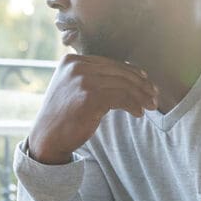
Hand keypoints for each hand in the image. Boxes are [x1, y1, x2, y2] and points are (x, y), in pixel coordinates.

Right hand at [29, 55, 157, 164]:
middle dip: (140, 84)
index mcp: (71, 61)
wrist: (47, 138)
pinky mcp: (89, 97)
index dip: (131, 72)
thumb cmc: (64, 117)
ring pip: (123, 85)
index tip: (146, 82)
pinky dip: (133, 105)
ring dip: (140, 96)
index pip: (109, 63)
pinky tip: (138, 113)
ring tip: (150, 106)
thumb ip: (92, 78)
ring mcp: (82, 81)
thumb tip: (129, 76)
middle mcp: (76, 67)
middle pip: (118, 72)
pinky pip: (121, 98)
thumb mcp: (72, 88)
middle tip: (154, 96)